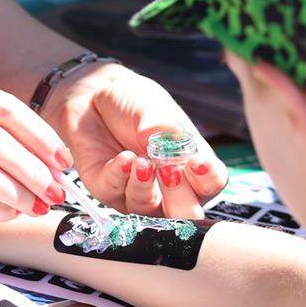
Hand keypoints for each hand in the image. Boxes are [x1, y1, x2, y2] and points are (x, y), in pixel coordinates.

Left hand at [39, 62, 227, 217]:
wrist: (94, 94)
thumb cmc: (134, 102)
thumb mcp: (156, 110)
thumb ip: (167, 132)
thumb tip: (174, 151)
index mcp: (191, 167)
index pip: (211, 183)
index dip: (207, 178)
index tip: (197, 162)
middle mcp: (168, 188)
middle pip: (186, 212)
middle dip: (180, 198)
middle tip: (170, 171)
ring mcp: (137, 193)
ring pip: (148, 209)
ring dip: (145, 186)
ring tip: (141, 161)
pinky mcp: (107, 189)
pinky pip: (115, 193)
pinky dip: (120, 176)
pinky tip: (124, 159)